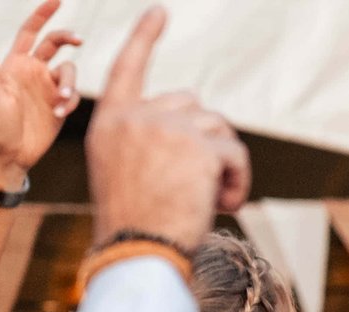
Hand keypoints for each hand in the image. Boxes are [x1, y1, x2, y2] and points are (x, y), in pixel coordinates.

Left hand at [0, 1, 80, 187]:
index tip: (57, 0)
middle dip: (68, 37)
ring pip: (70, 72)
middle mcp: (35, 71)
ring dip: (69, 84)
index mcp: (16, 63)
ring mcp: (49, 87)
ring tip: (62, 102)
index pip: (31, 32)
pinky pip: (73, 95)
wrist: (11, 154)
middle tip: (79, 40)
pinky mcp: (61, 105)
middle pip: (56, 44)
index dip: (43, 14)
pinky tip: (59, 114)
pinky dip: (70, 102)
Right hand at [84, 8, 250, 247]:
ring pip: (218, 128)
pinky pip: (235, 153)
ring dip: (226, 163)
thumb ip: (147, 142)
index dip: (145, 37)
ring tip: (217, 198)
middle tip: (207, 182)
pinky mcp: (197, 145)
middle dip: (207, 139)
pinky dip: (238, 180)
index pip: (128, 68)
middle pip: (191, 104)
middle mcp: (135, 116)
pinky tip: (225, 204)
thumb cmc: (135, 226)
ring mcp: (166, 126)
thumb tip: (199, 131)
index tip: (160, 11)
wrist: (138, 250)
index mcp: (110, 122)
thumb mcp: (125, 174)